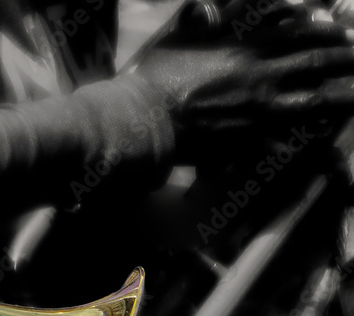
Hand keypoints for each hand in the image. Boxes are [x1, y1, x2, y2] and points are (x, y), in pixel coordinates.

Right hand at [133, 0, 353, 159]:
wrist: (144, 119)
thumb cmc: (157, 77)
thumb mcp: (182, 38)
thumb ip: (204, 22)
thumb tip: (210, 10)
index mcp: (245, 47)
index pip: (299, 34)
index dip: (326, 33)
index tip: (341, 34)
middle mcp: (261, 76)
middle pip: (317, 64)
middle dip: (348, 60)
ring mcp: (258, 110)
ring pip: (315, 101)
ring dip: (344, 98)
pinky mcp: (249, 139)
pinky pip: (286, 139)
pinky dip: (304, 137)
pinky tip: (316, 136)